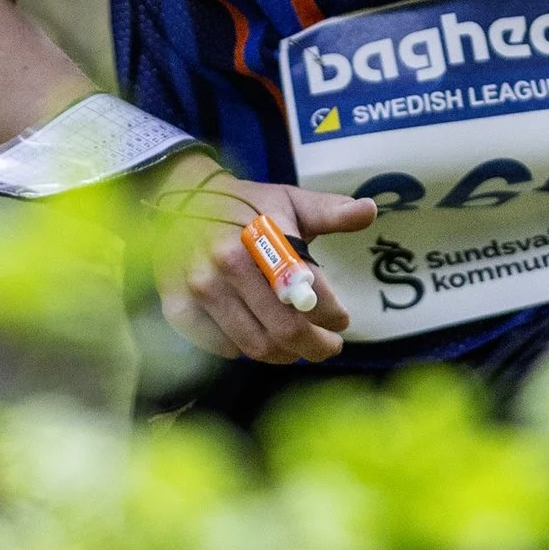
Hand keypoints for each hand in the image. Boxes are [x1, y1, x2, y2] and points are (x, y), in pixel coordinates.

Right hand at [148, 155, 378, 364]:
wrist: (181, 196)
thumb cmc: (246, 204)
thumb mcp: (289, 200)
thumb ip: (330, 211)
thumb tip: (370, 210)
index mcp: (263, 237)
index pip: (311, 294)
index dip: (334, 315)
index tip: (342, 321)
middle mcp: (229, 264)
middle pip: (286, 330)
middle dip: (317, 346)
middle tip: (329, 346)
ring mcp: (200, 288)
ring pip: (255, 345)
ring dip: (284, 354)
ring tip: (297, 346)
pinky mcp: (177, 305)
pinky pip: (221, 345)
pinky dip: (243, 348)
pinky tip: (256, 336)